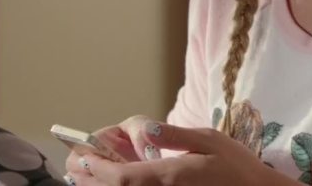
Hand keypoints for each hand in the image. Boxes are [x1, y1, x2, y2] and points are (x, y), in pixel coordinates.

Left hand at [71, 121, 290, 185]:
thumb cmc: (237, 166)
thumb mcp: (209, 140)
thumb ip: (175, 135)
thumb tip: (147, 130)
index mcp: (171, 176)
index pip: (123, 177)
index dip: (97, 170)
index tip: (82, 158)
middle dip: (91, 181)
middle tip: (74, 168)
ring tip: (84, 179)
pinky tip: (115, 185)